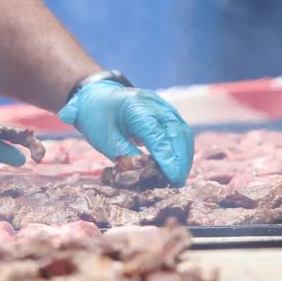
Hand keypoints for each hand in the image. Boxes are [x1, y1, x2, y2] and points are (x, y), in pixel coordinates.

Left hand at [58, 80, 193, 184]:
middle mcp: (155, 104)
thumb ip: (127, 157)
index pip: (158, 135)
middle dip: (180, 160)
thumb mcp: (106, 140)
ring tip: (178, 178)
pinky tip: (177, 166)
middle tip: (177, 183)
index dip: (168, 158)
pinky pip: (180, 131)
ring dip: (184, 157)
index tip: (172, 178)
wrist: (97, 97)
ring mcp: (164, 107)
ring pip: (183, 132)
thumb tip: (147, 175)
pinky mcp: (168, 113)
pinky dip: (181, 150)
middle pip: (177, 132)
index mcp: (136, 107)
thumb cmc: (98, 118)